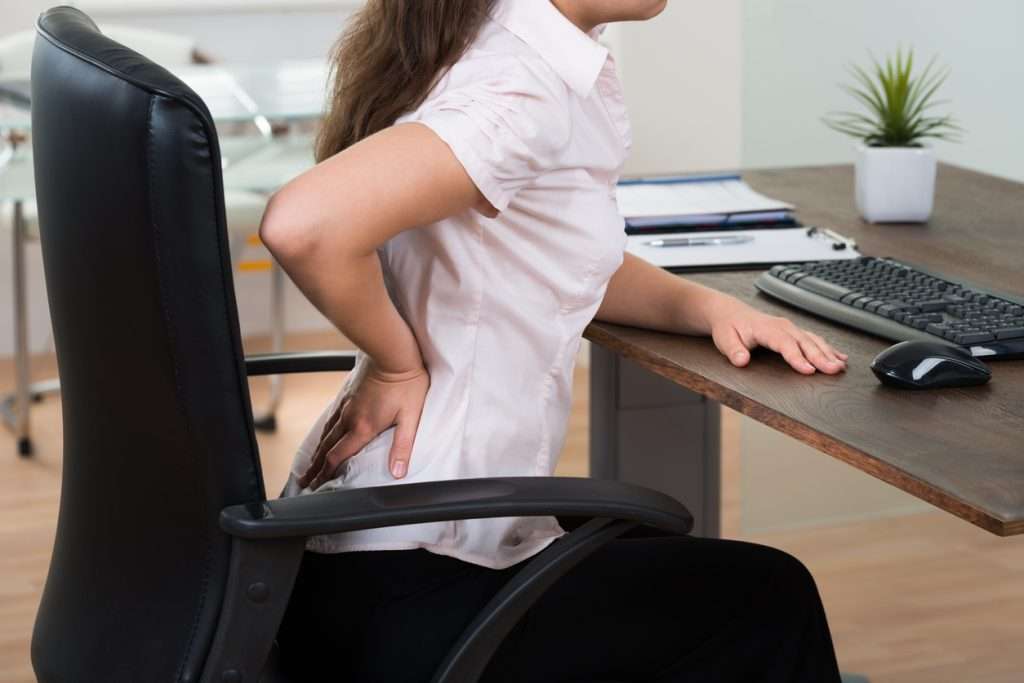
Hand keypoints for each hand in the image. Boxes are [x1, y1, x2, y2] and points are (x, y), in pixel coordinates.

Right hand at [298, 360, 429, 489]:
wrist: (392, 353)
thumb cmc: (406, 384)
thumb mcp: (410, 418)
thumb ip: (402, 447)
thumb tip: (398, 473)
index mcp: (363, 427)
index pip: (338, 456)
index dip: (326, 474)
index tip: (316, 486)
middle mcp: (350, 418)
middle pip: (327, 448)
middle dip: (315, 468)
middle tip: (304, 482)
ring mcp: (346, 405)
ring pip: (326, 433)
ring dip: (317, 452)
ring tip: (310, 464)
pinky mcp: (347, 394)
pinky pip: (331, 418)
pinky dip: (323, 432)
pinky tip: (324, 434)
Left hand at [709, 302, 847, 374]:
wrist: (730, 313)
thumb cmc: (729, 327)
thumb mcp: (724, 340)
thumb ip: (733, 351)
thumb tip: (741, 361)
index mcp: (766, 328)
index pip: (785, 344)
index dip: (798, 358)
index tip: (809, 370)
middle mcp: (782, 326)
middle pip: (805, 342)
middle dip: (821, 357)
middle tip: (834, 370)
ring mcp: (789, 328)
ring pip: (813, 340)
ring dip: (828, 353)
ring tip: (840, 367)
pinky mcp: (793, 331)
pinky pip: (814, 339)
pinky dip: (828, 348)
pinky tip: (840, 357)